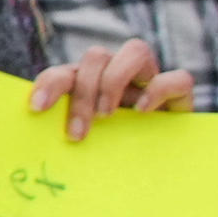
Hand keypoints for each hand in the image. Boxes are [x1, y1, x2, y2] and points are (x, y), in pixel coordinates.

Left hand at [34, 37, 195, 140]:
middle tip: (77, 132)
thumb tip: (36, 147)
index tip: (37, 108)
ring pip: (136, 51)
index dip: (49, 83)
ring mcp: (151, 79)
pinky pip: (177, 77)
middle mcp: (118, 73)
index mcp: (89, 83)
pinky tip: (142, 112)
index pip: (64, 71)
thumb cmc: (113, 155)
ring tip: (107, 115)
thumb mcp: (87, 142)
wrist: (164, 165)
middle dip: (83, 93)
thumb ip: (68, 133)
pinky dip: (158, 91)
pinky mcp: (181, 93)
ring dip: (115, 81)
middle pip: (96, 56)